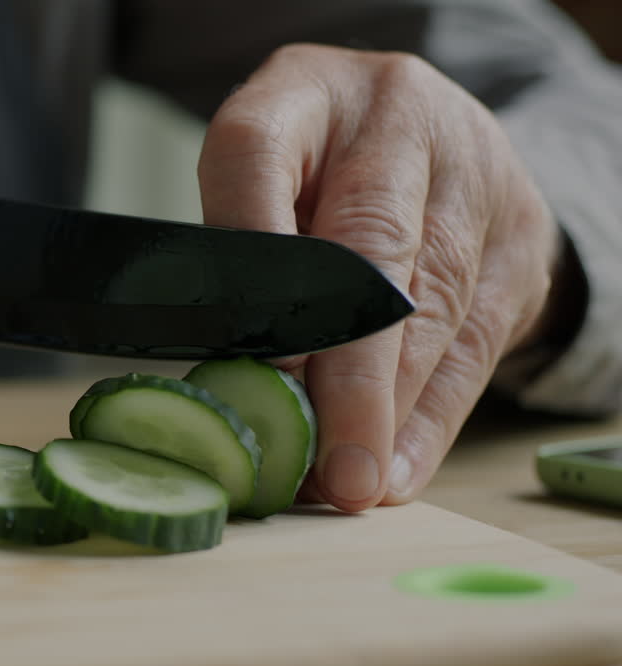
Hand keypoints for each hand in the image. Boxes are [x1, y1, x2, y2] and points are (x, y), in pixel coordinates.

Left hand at [198, 44, 561, 510]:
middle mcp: (393, 116)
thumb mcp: (259, 187)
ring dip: (389, 410)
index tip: (246, 365)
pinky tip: (398, 469)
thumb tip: (235, 393)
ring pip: (433, 304)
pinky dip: (432, 416)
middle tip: (326, 465)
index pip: (252, 161)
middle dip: (346, 373)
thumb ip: (242, 265)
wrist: (426, 138)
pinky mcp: (519, 232)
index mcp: (299, 93)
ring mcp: (471, 169)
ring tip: (350, 483)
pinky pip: (477, 339)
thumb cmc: (312, 175)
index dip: (247, 264)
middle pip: (369, 248)